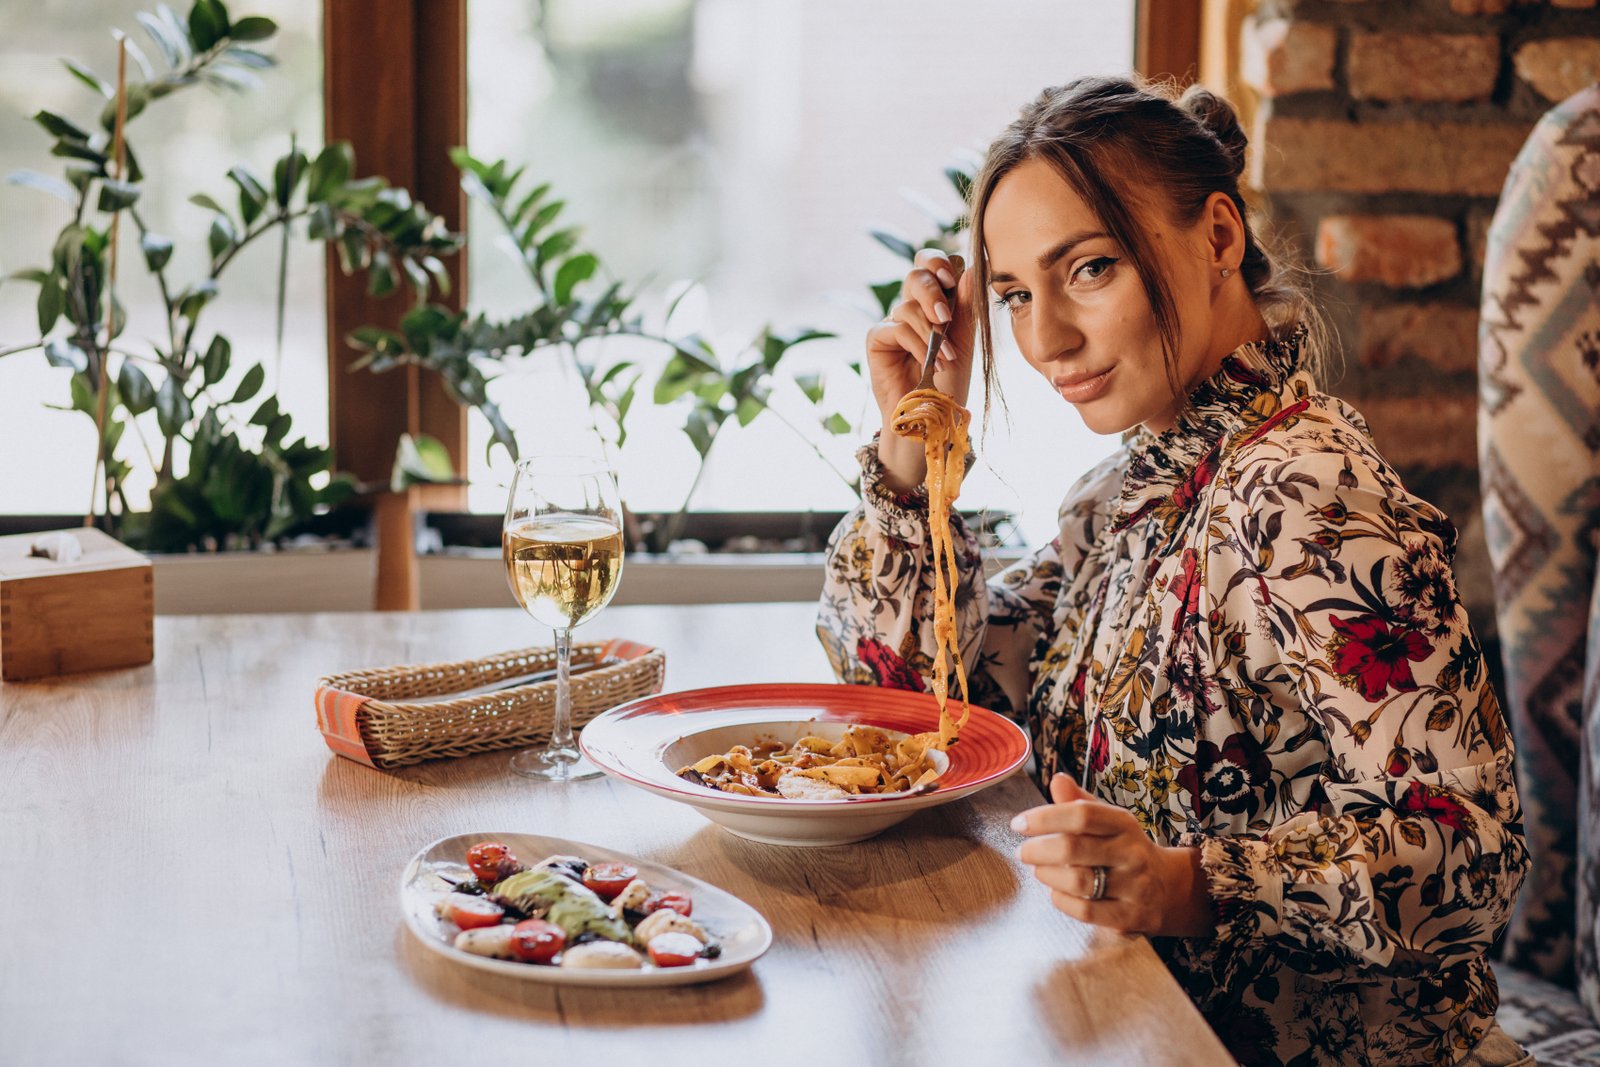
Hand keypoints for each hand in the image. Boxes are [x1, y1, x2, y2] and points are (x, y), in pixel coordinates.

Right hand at [864, 248, 975, 493]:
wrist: (931, 418)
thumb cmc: (949, 383)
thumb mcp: (965, 341)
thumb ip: (966, 306)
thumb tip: (968, 268)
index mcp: (939, 300)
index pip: (938, 264)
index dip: (943, 264)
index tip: (954, 279)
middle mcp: (915, 306)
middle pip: (917, 272)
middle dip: (932, 289)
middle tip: (946, 316)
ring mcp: (894, 322)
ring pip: (908, 305)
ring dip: (931, 333)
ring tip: (947, 358)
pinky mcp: (877, 340)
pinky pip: (895, 328)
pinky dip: (916, 344)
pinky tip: (929, 363)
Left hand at [1012, 775, 1214, 937]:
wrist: (1170, 888)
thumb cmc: (1124, 849)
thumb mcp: (1109, 822)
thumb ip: (1080, 803)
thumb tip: (1057, 780)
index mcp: (1124, 824)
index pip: (1082, 814)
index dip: (1045, 818)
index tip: (1019, 824)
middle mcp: (1131, 853)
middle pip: (1074, 848)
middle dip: (1038, 850)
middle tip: (1022, 852)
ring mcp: (1133, 886)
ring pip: (1078, 881)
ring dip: (1048, 876)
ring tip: (1038, 870)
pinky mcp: (1129, 916)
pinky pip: (1086, 910)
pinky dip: (1061, 900)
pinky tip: (1055, 892)